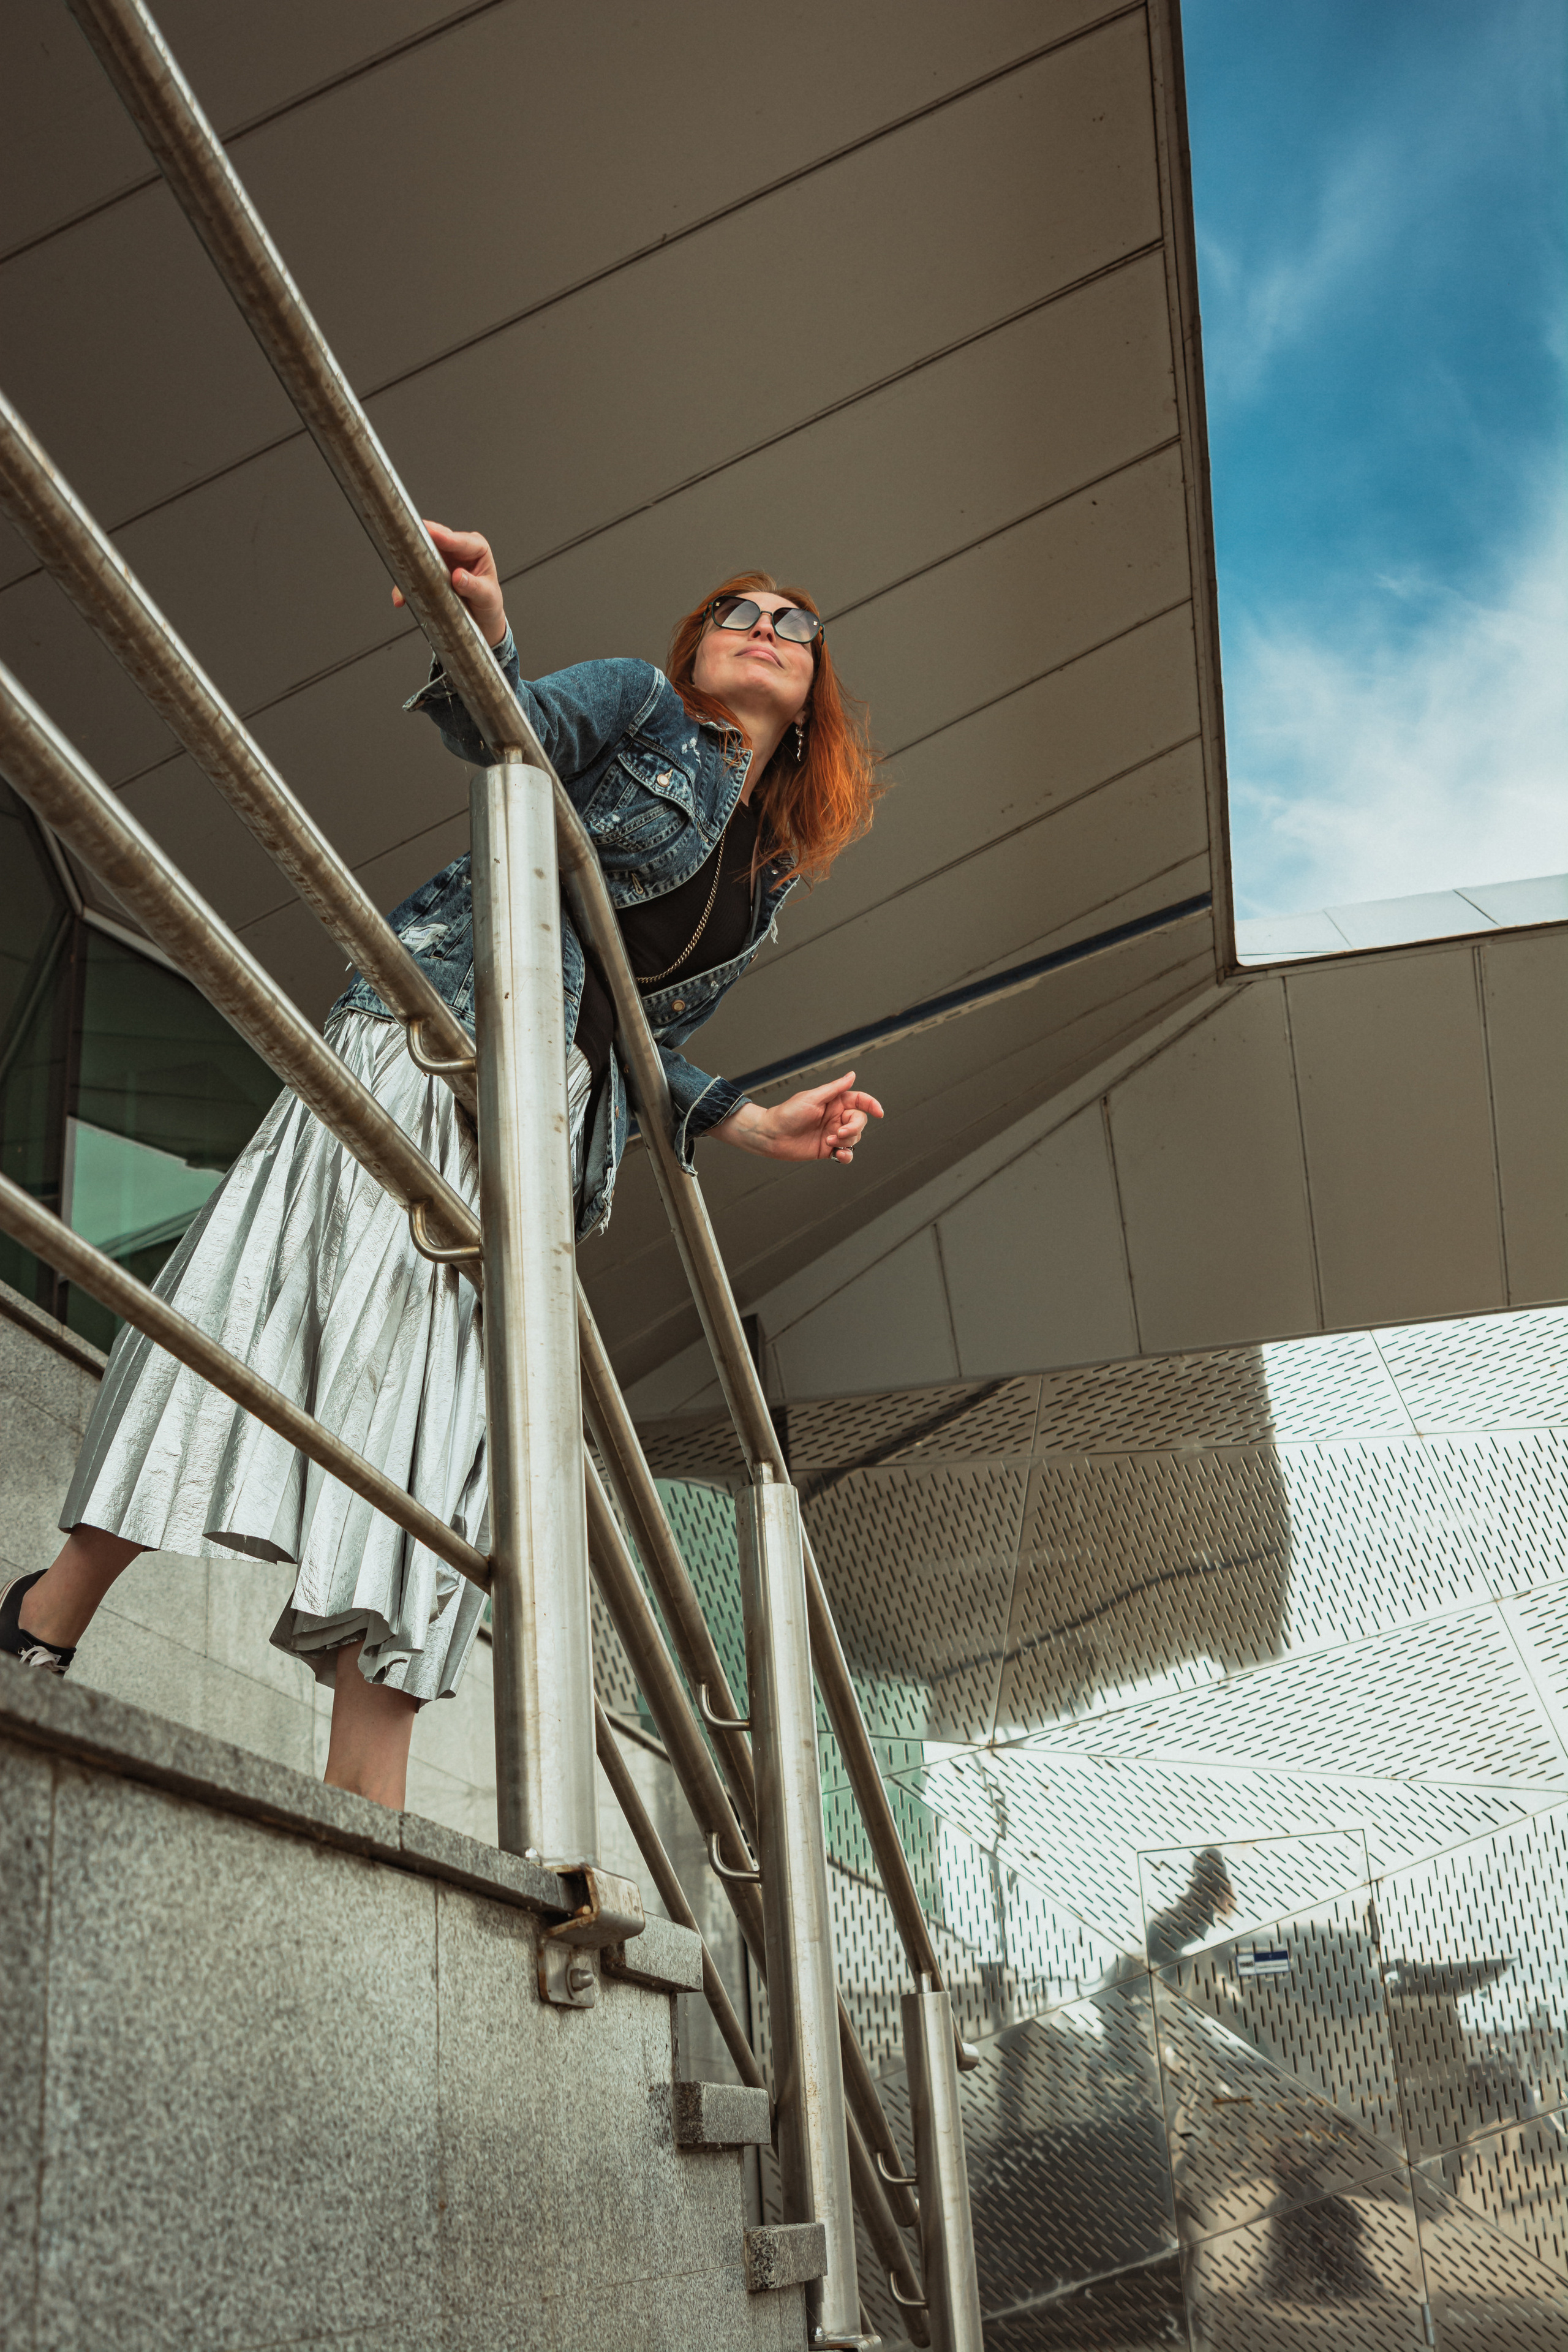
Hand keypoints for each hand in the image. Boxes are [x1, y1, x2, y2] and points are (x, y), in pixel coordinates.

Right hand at [391, 520, 507, 648]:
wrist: (482, 620)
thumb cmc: (489, 603)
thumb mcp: (487, 597)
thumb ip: (474, 586)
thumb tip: (458, 576)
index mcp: (476, 547)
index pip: (459, 540)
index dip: (444, 536)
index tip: (432, 533)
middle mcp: (457, 548)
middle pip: (435, 539)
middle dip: (420, 541)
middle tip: (406, 544)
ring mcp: (441, 558)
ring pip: (420, 552)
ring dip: (409, 562)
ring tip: (402, 572)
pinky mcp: (429, 571)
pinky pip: (414, 573)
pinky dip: (406, 584)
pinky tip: (401, 595)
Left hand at [714, 1071, 883, 1163]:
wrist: (771, 1135)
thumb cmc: (788, 1113)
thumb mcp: (812, 1098)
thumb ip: (835, 1088)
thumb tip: (852, 1075)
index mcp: (834, 1102)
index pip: (859, 1101)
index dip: (871, 1105)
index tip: (879, 1112)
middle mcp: (836, 1117)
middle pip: (859, 1121)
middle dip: (854, 1128)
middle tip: (838, 1133)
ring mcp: (833, 1133)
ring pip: (854, 1138)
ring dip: (846, 1141)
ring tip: (828, 1142)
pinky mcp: (827, 1149)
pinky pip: (846, 1153)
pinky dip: (846, 1155)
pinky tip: (838, 1155)